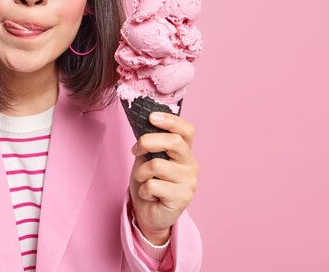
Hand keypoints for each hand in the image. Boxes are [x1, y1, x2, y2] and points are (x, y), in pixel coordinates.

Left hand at [129, 112, 199, 244]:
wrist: (149, 213)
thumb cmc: (149, 181)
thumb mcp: (147, 157)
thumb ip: (151, 143)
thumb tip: (144, 123)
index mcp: (185, 151)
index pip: (187, 130)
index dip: (170, 120)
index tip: (151, 117)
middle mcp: (191, 164)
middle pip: (173, 142)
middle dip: (147, 142)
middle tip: (136, 150)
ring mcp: (189, 182)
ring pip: (157, 164)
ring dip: (141, 172)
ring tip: (142, 180)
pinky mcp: (182, 198)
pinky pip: (153, 185)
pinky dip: (143, 189)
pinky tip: (149, 195)